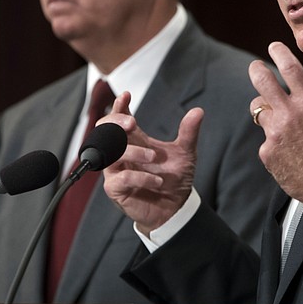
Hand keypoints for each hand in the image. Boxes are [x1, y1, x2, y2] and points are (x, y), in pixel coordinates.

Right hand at [100, 92, 200, 233]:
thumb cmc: (175, 179)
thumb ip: (189, 132)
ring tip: (154, 157)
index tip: (126, 96)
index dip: (119, 106)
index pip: (120, 119)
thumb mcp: (186, 153)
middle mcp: (122, 153)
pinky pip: (121, 178)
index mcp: (136, 141)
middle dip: (115, 122)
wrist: (175, 208)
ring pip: (111, 153)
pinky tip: (157, 180)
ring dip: (132, 152)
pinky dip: (141, 176)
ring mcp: (116, 171)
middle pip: (104, 130)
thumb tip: (198, 111)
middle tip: (132, 123)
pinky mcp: (116, 189)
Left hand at [249, 42, 302, 220]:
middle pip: (262, 82)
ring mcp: (276, 135)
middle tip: (257, 68)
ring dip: (266, 109)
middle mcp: (290, 116)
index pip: (290, 68)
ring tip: (276, 114)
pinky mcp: (268, 154)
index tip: (275, 47)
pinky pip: (265, 138)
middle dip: (257, 70)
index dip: (279, 53)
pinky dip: (273, 138)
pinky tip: (287, 145)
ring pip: (259, 111)